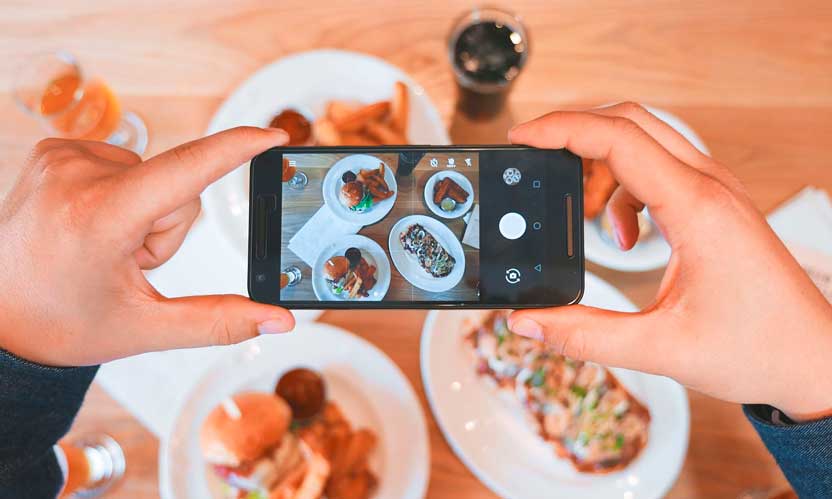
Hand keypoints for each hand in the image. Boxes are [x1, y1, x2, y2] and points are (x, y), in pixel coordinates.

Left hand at [0, 127, 294, 366]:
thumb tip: (278, 321)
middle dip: (168, 227)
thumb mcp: (145, 328)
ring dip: (144, 212)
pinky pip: (124, 164)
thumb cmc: (61, 323)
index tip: (273, 135)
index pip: (187, 170)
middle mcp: (76, 175)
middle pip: (176, 187)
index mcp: (100, 218)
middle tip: (126, 262)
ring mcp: (61, 158)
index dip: (237, 149)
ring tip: (103, 246)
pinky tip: (91, 225)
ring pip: (153, 175)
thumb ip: (220, 321)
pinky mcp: (54, 150)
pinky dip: (121, 196)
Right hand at [508, 103, 831, 420]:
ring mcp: (715, 191)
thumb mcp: (660, 348)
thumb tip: (528, 320)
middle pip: (629, 121)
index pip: (619, 139)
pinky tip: (625, 236)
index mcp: (696, 209)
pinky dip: (624, 190)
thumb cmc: (759, 349)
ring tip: (583, 215)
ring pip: (644, 141)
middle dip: (574, 134)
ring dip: (600, 165)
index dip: (561, 129)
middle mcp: (709, 187)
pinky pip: (658, 169)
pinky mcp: (714, 205)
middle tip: (537, 161)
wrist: (814, 360)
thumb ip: (585, 335)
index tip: (522, 138)